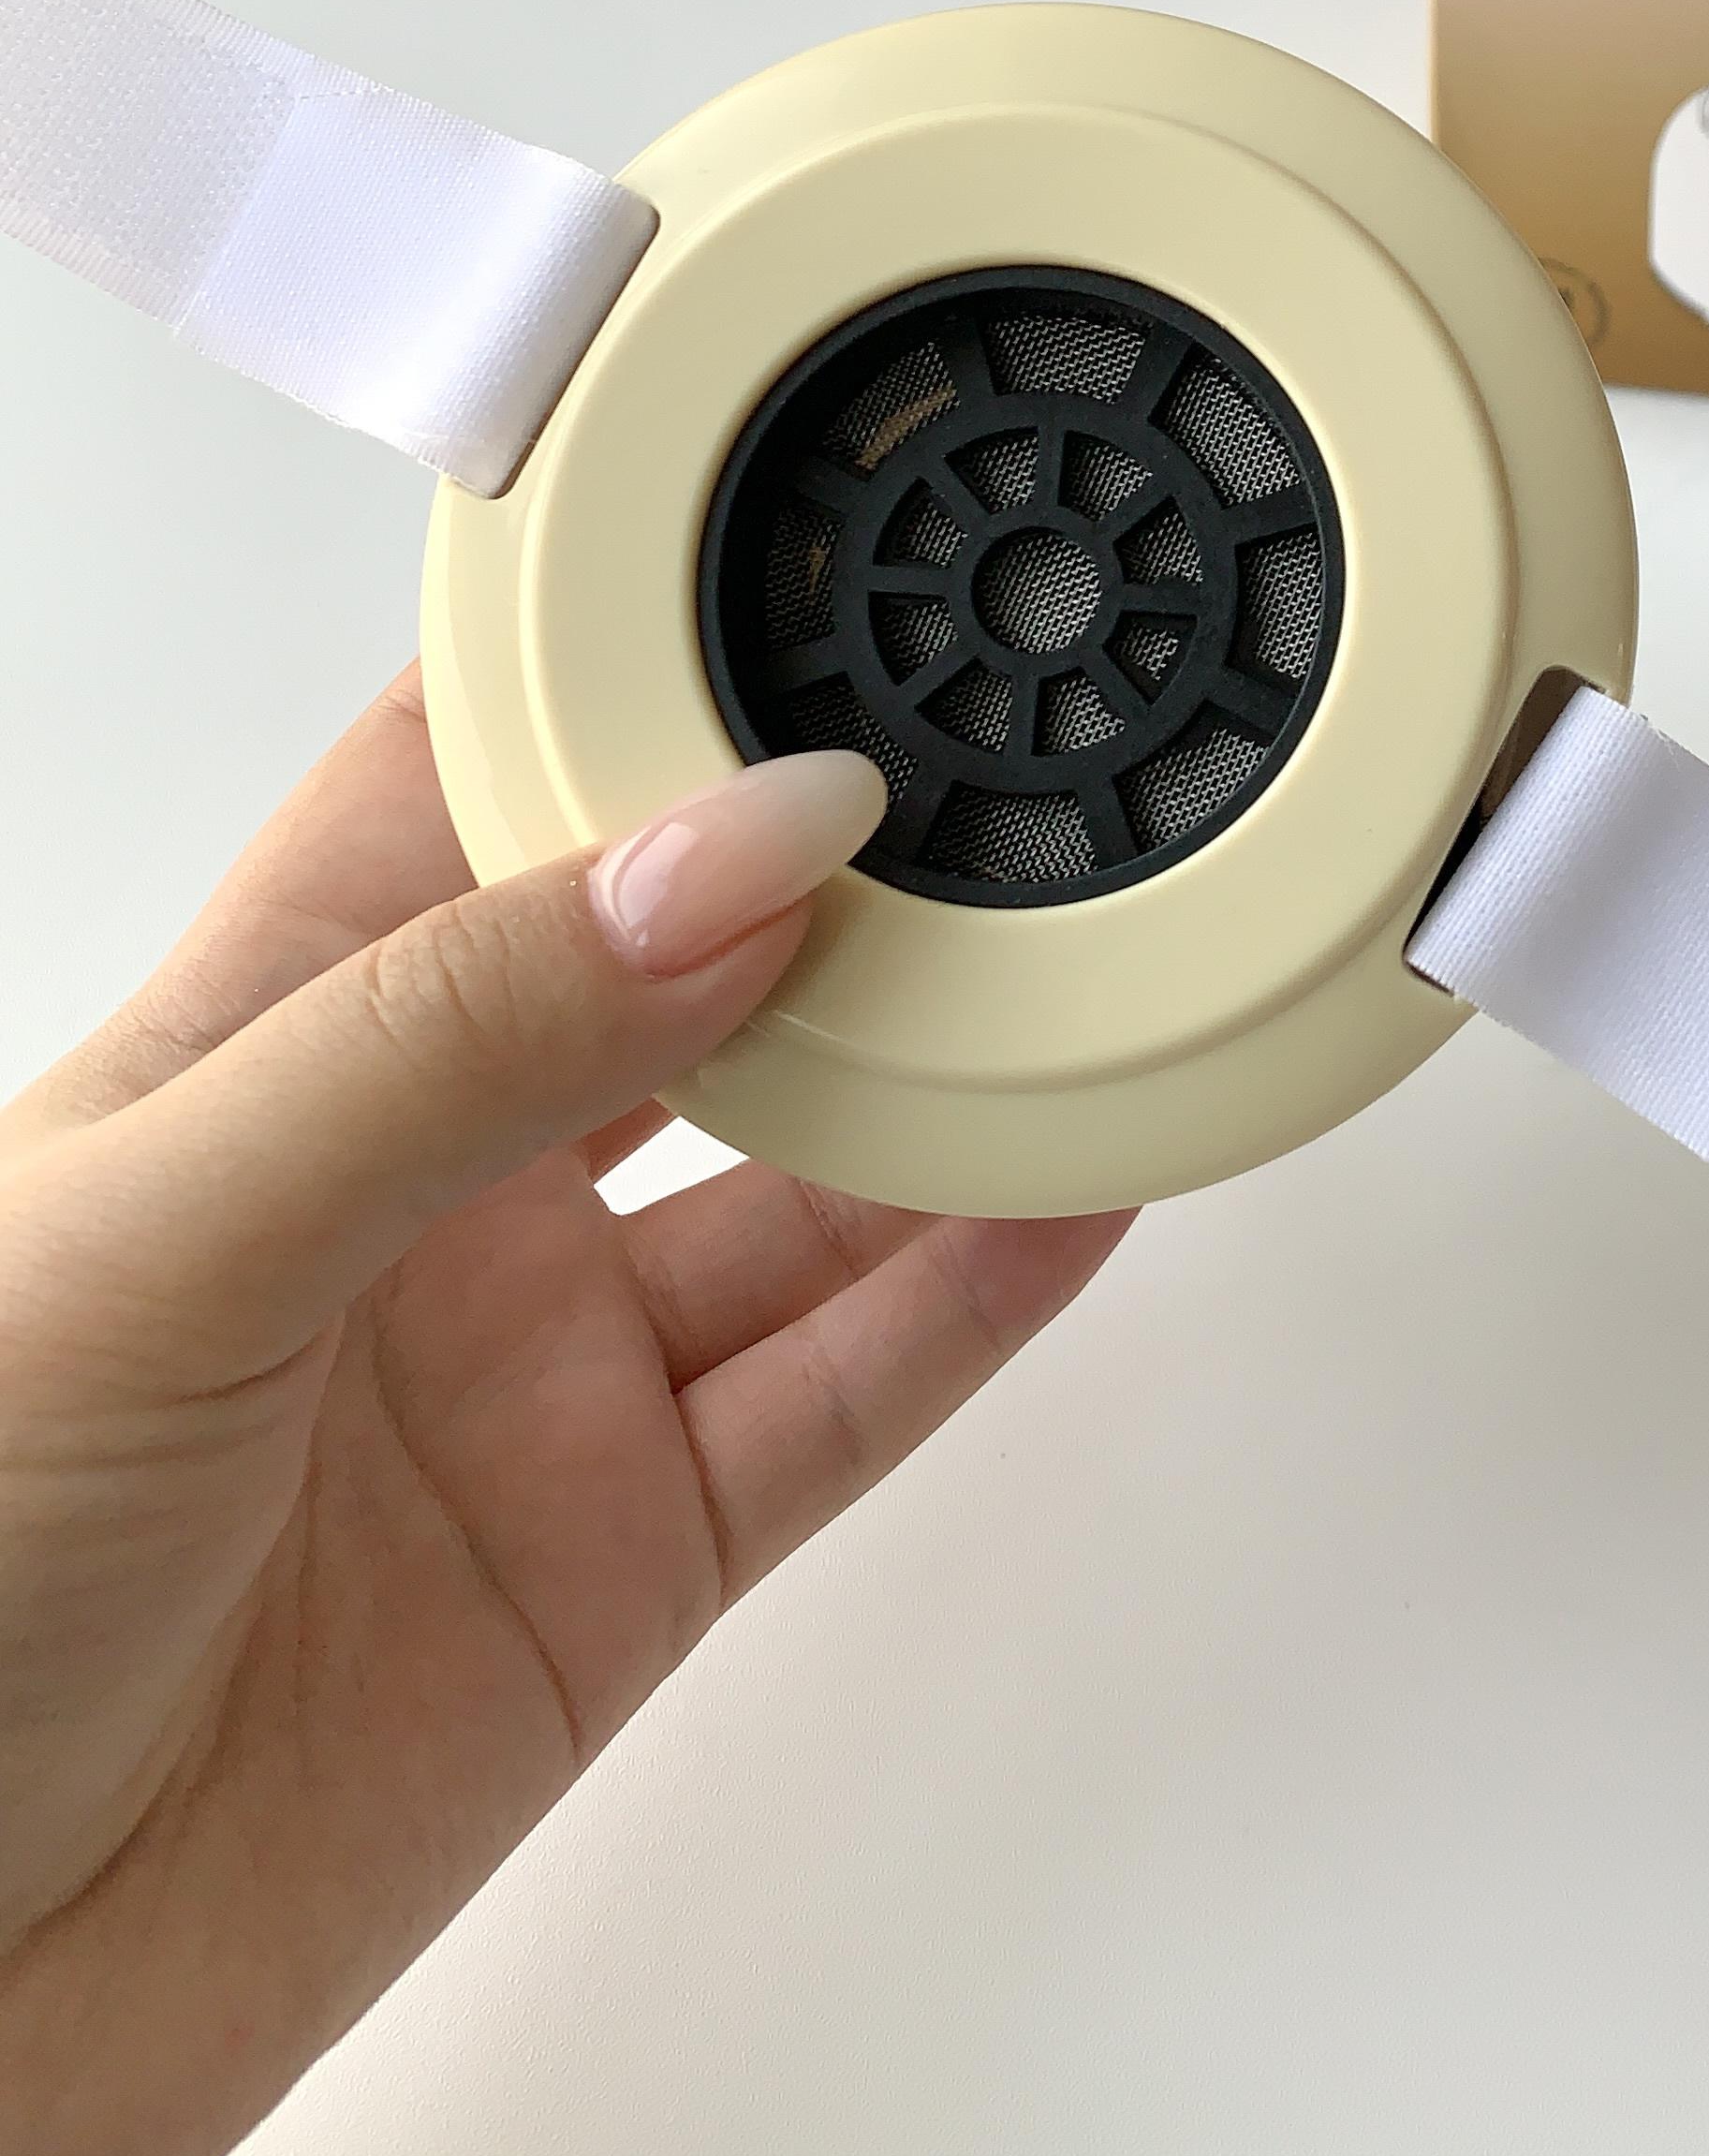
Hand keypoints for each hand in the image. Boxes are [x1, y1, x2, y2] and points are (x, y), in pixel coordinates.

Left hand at [0, 673, 1126, 2155]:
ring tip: (1097, 974)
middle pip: (685, 972)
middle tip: (1017, 785)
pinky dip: (971, 1299)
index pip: (481, 789)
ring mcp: (528, 1372)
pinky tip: (1075, 1194)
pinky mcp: (616, 1559)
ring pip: (801, 1180)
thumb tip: (735, 849)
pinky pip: (837, 1395)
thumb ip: (456, 1038)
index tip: (825, 597)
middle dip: (843, 879)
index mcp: (269, 1045)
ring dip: (948, 1086)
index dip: (644, 688)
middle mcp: (416, 1187)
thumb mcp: (164, 1230)